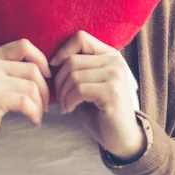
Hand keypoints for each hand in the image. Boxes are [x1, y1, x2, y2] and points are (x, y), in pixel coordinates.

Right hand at [0, 39, 50, 137]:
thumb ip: (15, 66)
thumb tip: (48, 69)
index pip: (23, 45)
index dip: (41, 59)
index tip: (47, 75)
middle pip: (32, 69)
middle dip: (45, 89)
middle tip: (46, 103)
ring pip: (31, 87)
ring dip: (41, 104)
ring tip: (40, 113)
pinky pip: (25, 102)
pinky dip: (35, 113)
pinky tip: (35, 120)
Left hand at [50, 30, 146, 161]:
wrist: (122, 137)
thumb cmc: (100, 109)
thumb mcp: (89, 82)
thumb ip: (78, 68)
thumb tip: (52, 61)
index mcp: (110, 54)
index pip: (81, 38)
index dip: (63, 51)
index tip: (53, 68)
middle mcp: (115, 61)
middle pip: (73, 60)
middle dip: (59, 80)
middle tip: (59, 97)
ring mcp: (115, 76)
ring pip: (74, 75)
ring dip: (63, 93)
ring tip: (65, 105)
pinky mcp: (112, 92)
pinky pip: (79, 89)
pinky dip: (69, 101)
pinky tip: (69, 110)